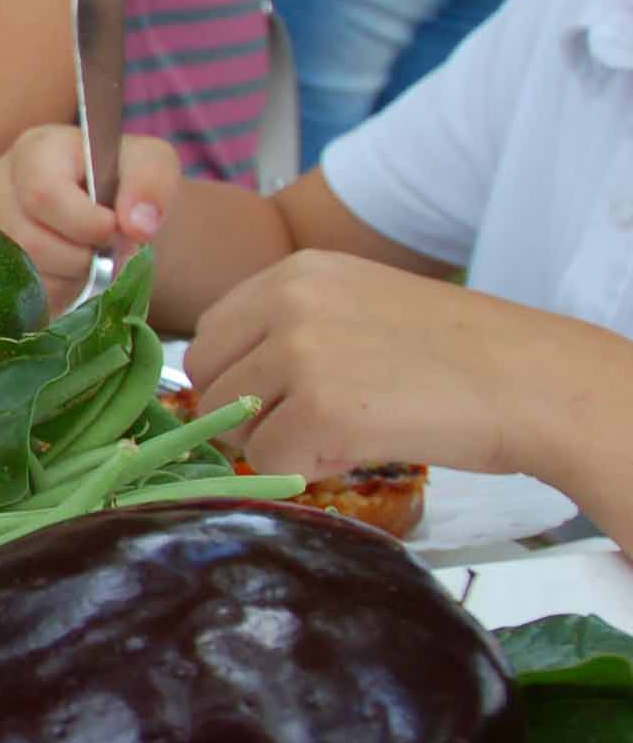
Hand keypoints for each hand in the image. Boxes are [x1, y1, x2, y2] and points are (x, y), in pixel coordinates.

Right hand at [0, 125, 185, 301]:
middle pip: (29, 239)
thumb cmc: (123, 178)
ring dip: (71, 277)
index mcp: (35, 149)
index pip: (43, 194)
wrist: (109, 205)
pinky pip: (21, 290)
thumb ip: (151, 184)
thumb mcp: (152, 164)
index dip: (84, 223)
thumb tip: (137, 226)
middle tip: (109, 250)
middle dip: (80, 257)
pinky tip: (73, 273)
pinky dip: (58, 293)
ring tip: (93, 260)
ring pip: (23, 270)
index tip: (116, 231)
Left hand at [187, 252, 621, 483]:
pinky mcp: (320, 409)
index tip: (277, 398)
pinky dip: (305, 471)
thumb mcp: (360, 306)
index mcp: (296, 271)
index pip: (209, 334)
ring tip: (344, 434)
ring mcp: (301, 353)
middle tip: (307, 425)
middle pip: (207, 379)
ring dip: (276, 443)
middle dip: (243, 414)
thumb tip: (219, 388)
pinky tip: (357, 452)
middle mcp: (289, 302)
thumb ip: (290, 329)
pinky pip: (268, 462)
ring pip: (230, 425)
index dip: (235, 378)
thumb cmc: (457, 356)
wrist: (535, 383)